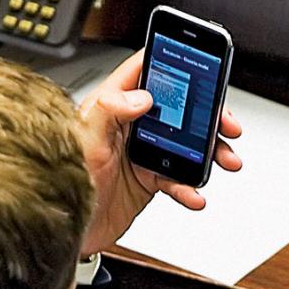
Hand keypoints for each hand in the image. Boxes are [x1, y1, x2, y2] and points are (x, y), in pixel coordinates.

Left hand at [76, 50, 242, 255]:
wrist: (63, 229)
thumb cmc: (62, 180)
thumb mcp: (83, 139)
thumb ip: (109, 110)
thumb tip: (141, 96)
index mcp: (112, 106)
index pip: (144, 71)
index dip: (172, 60)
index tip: (201, 60)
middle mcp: (130, 127)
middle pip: (178, 108)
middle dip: (207, 113)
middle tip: (226, 122)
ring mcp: (142, 153)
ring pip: (187, 144)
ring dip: (210, 152)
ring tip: (225, 160)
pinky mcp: (148, 181)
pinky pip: (178, 180)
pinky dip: (191, 187)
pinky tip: (195, 194)